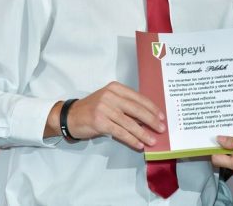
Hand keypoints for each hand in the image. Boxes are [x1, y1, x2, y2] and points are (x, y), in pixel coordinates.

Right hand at [47, 82, 165, 149]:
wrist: (71, 116)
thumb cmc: (93, 108)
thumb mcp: (109, 100)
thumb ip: (125, 105)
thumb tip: (147, 117)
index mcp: (115, 88)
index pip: (138, 98)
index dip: (151, 108)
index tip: (162, 116)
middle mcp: (110, 96)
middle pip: (136, 109)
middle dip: (151, 120)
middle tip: (162, 128)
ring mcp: (104, 108)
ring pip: (129, 123)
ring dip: (143, 133)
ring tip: (152, 140)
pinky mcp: (99, 122)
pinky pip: (120, 132)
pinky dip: (131, 139)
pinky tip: (139, 144)